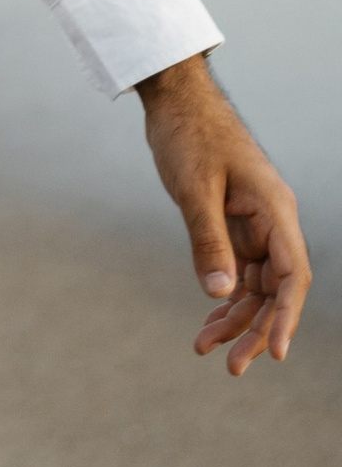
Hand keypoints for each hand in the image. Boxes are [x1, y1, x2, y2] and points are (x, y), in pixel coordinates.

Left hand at [137, 56, 310, 377]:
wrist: (175, 97)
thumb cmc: (188, 134)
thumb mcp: (194, 190)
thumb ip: (208, 241)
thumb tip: (222, 295)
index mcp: (274, 210)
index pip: (292, 276)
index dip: (285, 317)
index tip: (273, 353)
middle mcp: (271, 221)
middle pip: (275, 289)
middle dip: (256, 330)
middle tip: (232, 369)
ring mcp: (254, 224)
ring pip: (255, 285)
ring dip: (235, 318)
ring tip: (205, 348)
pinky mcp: (234, 223)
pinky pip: (237, 269)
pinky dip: (224, 295)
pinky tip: (209, 321)